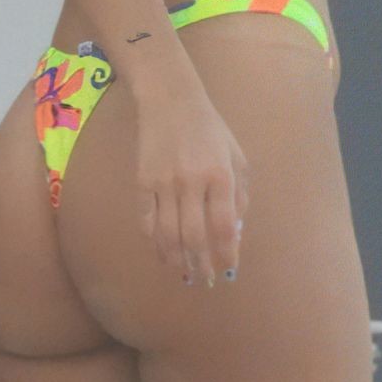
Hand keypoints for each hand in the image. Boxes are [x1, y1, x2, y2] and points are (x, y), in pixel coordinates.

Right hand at [136, 83, 248, 284]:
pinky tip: (163, 253)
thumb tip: (235, 234)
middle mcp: (192, 182)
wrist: (170, 101)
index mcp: (221, 175)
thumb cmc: (210, 130)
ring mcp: (163, 183)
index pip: (224, 226)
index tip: (229, 269)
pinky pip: (147, 221)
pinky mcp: (142, 182)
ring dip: (178, 260)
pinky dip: (155, 243)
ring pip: (169, 234)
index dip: (226, 253)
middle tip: (206, 280)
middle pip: (196, 237)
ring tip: (185, 274)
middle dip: (202, 264)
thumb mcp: (236, 156)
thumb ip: (239, 194)